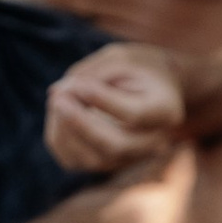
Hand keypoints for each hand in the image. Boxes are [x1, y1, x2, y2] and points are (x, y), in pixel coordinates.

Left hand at [45, 43, 187, 173]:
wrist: (151, 90)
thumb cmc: (136, 68)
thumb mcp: (121, 58)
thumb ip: (92, 73)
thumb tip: (56, 92)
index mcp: (165, 110)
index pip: (134, 115)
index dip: (102, 100)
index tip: (78, 82)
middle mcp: (152, 142)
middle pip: (115, 146)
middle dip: (80, 123)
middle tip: (57, 97)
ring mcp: (129, 158)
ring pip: (92, 159)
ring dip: (64, 129)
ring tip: (57, 98)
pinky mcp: (104, 164)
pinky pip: (74, 161)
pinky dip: (58, 137)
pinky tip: (57, 112)